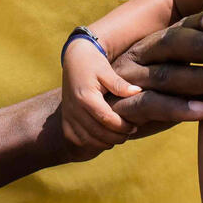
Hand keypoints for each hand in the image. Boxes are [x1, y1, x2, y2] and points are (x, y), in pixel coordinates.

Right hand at [61, 40, 139, 154]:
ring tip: (117, 137)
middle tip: (128, 133)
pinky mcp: (65, 118)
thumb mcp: (106, 70)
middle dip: (115, 137)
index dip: (122, 126)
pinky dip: (89, 143)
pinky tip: (102, 139)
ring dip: (103, 143)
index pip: (106, 119)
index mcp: (85, 97)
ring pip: (85, 139)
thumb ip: (120, 84)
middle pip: (96, 132)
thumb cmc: (93, 63)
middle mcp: (74, 108)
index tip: (134, 126)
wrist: (74, 59)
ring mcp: (68, 114)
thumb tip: (138, 92)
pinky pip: (75, 138)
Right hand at [108, 10, 202, 133]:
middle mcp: (141, 57)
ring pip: (165, 75)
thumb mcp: (173, 75)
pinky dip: (179, 108)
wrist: (104, 123)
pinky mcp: (124, 108)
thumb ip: (200, 63)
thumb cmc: (154, 95)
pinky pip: (151, 105)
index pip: (179, 27)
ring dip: (199, 77)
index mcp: (155, 43)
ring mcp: (130, 81)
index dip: (200, 22)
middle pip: (171, 44)